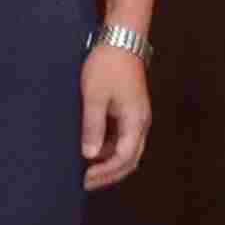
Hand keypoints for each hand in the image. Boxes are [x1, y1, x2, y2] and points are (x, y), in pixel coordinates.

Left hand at [78, 43, 151, 187]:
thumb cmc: (107, 65)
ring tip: (85, 170)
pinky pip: (121, 139)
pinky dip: (108, 150)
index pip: (124, 158)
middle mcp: (140, 123)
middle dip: (109, 174)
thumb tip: (89, 155)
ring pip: (126, 150)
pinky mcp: (129, 112)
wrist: (121, 40)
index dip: (105, 171)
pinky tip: (91, 151)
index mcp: (136, 121)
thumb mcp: (95, 96)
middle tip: (85, 183)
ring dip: (109, 163)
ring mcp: (136, 118)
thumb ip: (93, 126)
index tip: (85, 178)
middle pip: (129, 160)